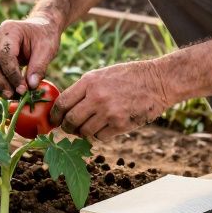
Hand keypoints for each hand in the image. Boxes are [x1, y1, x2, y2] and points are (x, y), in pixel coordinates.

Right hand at [0, 15, 60, 97]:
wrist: (39, 29)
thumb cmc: (44, 37)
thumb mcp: (48, 49)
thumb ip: (39, 67)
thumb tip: (31, 86)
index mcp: (10, 30)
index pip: (4, 56)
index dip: (13, 76)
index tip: (23, 89)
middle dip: (0, 83)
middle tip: (15, 95)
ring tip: (10, 95)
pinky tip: (5, 90)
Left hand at [50, 61, 172, 141]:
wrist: (158, 81)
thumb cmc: (129, 77)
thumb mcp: (102, 75)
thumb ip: (84, 89)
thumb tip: (66, 107)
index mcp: (89, 82)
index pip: (62, 103)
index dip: (55, 115)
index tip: (54, 120)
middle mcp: (96, 97)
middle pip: (70, 121)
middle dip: (67, 127)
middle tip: (69, 128)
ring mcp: (108, 112)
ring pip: (84, 132)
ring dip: (84, 132)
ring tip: (88, 127)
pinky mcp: (120, 125)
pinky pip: (100, 137)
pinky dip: (99, 135)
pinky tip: (105, 127)